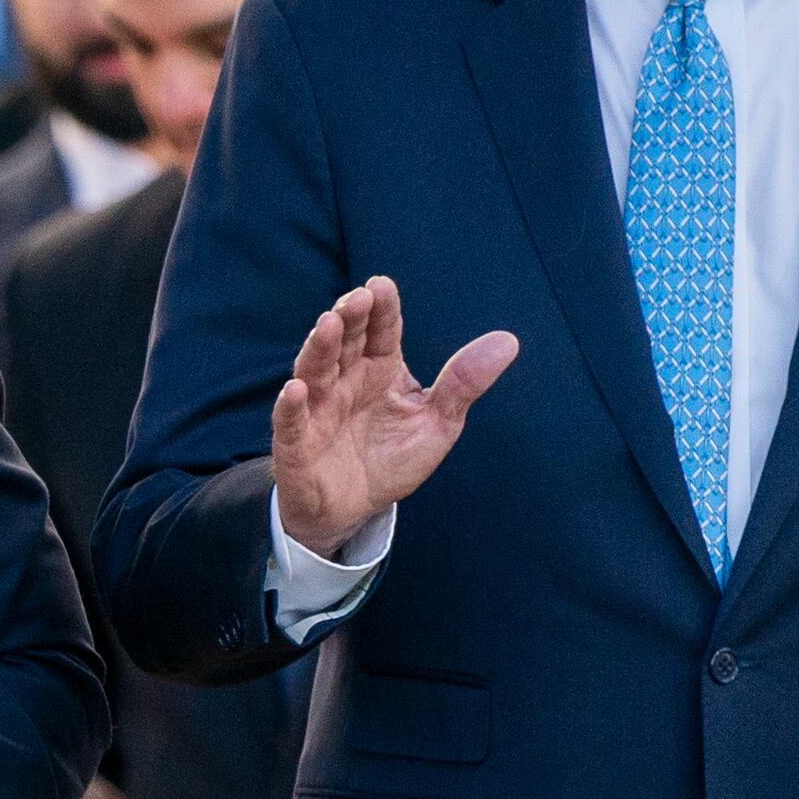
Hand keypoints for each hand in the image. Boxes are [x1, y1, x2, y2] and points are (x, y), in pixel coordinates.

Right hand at [273, 276, 518, 559]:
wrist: (352, 511)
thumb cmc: (390, 459)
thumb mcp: (437, 423)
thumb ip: (463, 383)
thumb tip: (508, 341)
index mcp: (379, 369)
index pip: (382, 331)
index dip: (382, 309)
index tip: (382, 286)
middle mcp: (345, 381)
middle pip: (345, 342)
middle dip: (350, 318)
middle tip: (358, 298)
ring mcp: (317, 411)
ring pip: (315, 371)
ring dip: (319, 347)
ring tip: (328, 324)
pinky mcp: (297, 446)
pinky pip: (290, 424)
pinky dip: (291, 407)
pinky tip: (297, 391)